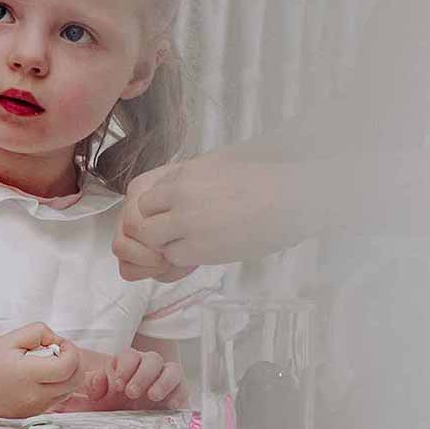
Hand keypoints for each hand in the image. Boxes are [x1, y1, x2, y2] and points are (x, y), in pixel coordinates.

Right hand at [0, 323, 111, 419]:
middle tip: (56, 352)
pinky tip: (40, 377)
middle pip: (75, 380)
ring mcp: (36, 408)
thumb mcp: (10, 338)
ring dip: (67, 374)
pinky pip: (58, 398)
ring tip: (46, 365)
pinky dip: (58, 385)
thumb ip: (38, 332)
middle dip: (73, 362)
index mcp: (27, 374)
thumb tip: (58, 342)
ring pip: (70, 391)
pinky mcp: (35, 414)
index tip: (60, 344)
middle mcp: (34, 395)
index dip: (71, 351)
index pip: (68, 366)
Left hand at [99, 346, 187, 408]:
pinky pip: (184, 388)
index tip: (117, 385)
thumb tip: (98, 378)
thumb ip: (93, 387)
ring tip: (153, 396)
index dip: (125, 367)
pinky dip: (179, 394)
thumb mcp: (97, 401)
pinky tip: (170, 405)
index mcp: (128, 366)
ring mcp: (165, 380)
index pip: (130, 355)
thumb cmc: (111, 410)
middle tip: (131, 393)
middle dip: (142, 375)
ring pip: (172, 369)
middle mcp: (148, 370)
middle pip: (152, 359)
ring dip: (163, 381)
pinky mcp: (179, 394)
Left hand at [117, 153, 313, 277]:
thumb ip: (191, 180)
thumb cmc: (265, 184)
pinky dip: (181, 261)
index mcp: (185, 172)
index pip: (143, 195)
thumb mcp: (219, 167)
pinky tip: (201, 254)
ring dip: (163, 245)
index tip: (166, 218)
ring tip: (187, 245)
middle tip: (170, 237)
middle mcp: (179, 194)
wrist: (291, 200)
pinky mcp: (198, 247)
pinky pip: (171, 259)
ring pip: (150, 239)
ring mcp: (186, 221)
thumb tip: (173, 191)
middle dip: (151, 229)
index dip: (153, 210)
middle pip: (138, 217)